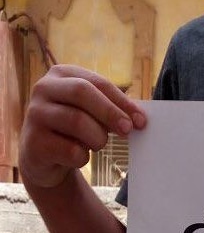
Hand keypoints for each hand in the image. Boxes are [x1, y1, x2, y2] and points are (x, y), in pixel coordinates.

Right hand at [19, 64, 145, 188]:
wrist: (44, 156)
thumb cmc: (76, 129)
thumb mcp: (93, 112)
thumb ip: (114, 109)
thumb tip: (140, 118)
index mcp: (62, 74)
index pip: (97, 82)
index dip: (122, 101)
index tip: (141, 121)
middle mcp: (43, 89)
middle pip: (82, 92)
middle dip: (110, 113)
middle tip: (128, 130)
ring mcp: (34, 114)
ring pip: (77, 121)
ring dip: (97, 138)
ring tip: (97, 144)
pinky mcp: (34, 142)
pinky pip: (70, 150)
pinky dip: (83, 157)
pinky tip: (78, 156)